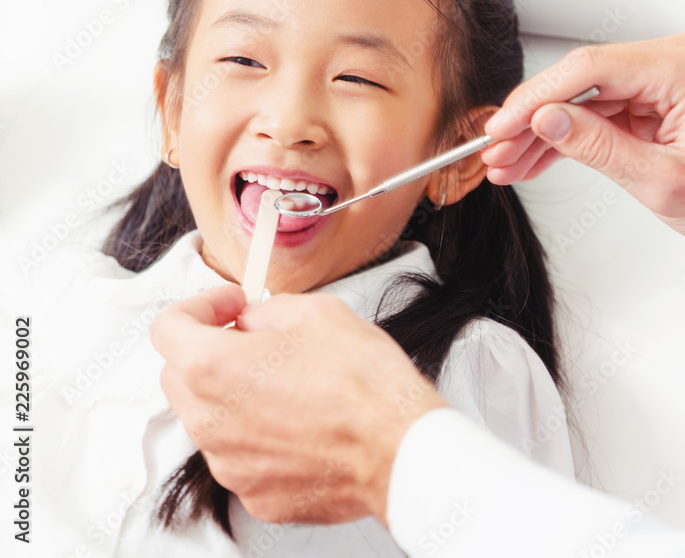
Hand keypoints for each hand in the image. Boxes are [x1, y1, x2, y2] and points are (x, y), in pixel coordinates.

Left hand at [150, 284, 447, 525]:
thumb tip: (256, 322)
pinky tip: (301, 423)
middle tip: (253, 340)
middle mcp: (210, 421)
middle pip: (179, 376)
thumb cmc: (366, 385)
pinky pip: (241, 457)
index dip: (200, 306)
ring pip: (209, 420)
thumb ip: (268, 311)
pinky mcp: (256, 494)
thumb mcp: (317, 312)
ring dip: (233, 397)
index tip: (229, 307)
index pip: (168, 327)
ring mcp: (230, 465)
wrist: (400, 447)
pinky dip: (258, 437)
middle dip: (209, 351)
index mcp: (212, 368)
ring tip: (288, 385)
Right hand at [482, 33, 684, 280]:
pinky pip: (610, 110)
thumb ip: (598, 147)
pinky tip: (543, 157)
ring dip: (551, 131)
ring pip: (591, 97)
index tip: (500, 128)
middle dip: (535, 118)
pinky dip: (579, 136)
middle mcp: (677, 59)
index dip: (535, 99)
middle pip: (583, 80)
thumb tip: (547, 120)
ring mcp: (672, 76)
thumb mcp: (662, 183)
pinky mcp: (668, 97)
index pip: (587, 71)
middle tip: (496, 151)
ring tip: (511, 163)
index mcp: (681, 68)